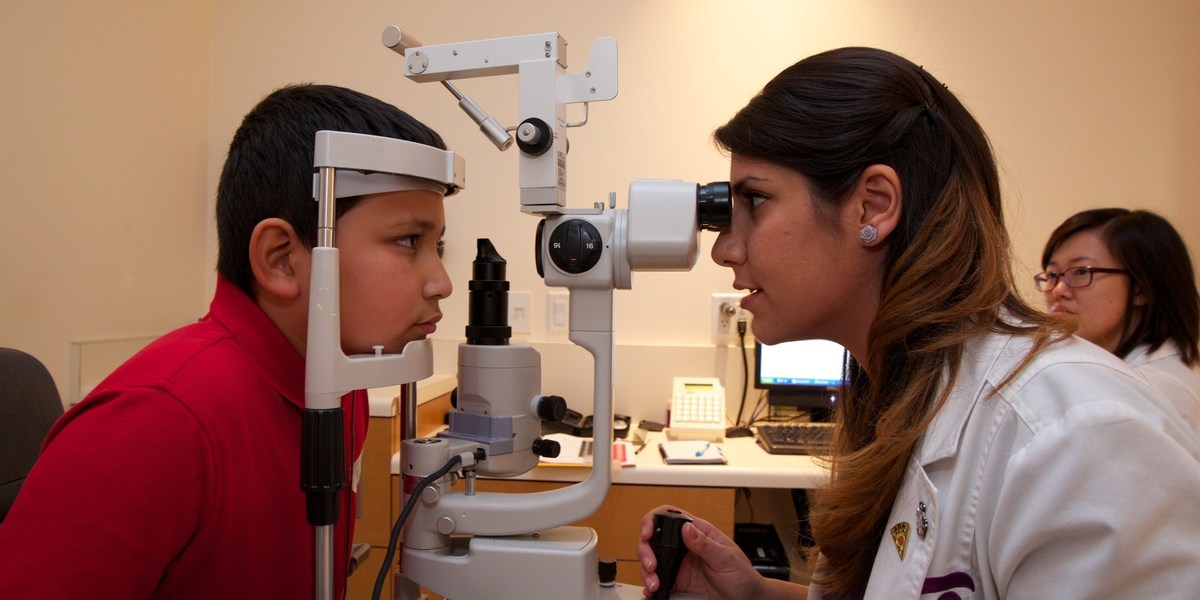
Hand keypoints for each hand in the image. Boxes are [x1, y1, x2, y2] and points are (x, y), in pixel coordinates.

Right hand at [636, 505, 766, 599]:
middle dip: (646, 550)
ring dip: (646, 571)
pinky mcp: (677, 582)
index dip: (653, 520)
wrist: (747, 599)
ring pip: (652, 560)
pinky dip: (650, 585)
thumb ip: (706, 544)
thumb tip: (687, 528)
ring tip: (654, 583)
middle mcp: (685, 547)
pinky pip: (657, 580)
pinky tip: (652, 590)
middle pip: (654, 539)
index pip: (670, 517)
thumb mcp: (727, 558)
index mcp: (698, 533)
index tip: (647, 533)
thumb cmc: (743, 575)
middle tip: (651, 565)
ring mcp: (679, 564)